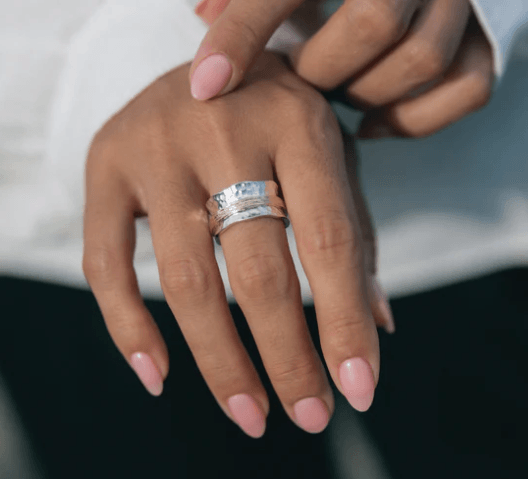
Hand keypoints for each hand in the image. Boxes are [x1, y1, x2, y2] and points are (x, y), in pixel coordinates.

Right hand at [83, 51, 392, 437]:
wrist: (212, 58)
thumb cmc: (283, 118)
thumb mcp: (331, 159)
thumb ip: (353, 235)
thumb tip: (377, 326)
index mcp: (297, 124)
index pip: (327, 242)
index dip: (344, 323)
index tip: (359, 391)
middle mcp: (225, 130)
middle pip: (258, 272)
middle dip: (289, 358)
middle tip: (311, 418)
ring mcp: (156, 146)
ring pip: (186, 280)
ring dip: (222, 363)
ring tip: (251, 415)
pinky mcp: (106, 163)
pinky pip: (105, 263)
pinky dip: (128, 328)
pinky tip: (158, 377)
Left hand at [190, 0, 492, 137]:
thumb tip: (203, 13)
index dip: (244, 35)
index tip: (205, 88)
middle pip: (374, 23)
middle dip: (324, 67)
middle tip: (302, 77)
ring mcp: (461, 4)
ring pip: (421, 59)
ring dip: (366, 92)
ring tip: (336, 92)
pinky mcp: (485, 46)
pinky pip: (467, 91)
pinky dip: (414, 119)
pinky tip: (370, 121)